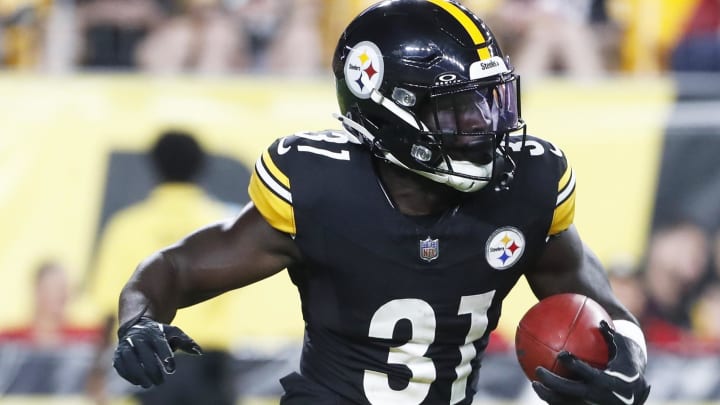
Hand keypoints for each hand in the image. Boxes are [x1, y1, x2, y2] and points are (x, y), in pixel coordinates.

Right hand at [113, 316, 202, 387]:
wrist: (136, 325)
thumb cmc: (159, 333)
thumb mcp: (173, 333)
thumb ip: (186, 342)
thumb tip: (199, 352)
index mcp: (154, 332)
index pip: (160, 344)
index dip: (165, 356)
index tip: (171, 369)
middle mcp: (138, 337)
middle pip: (144, 354)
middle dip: (152, 370)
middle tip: (160, 382)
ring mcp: (126, 345)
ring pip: (129, 360)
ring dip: (138, 374)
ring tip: (148, 385)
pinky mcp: (118, 353)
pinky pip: (120, 365)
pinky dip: (128, 375)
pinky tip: (138, 382)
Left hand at [532, 320, 650, 404]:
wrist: (637, 390)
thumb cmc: (627, 360)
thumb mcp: (624, 346)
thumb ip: (610, 334)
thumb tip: (600, 320)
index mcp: (613, 382)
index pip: (591, 374)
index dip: (576, 366)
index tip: (561, 354)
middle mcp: (604, 398)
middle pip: (574, 392)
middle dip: (554, 383)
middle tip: (538, 370)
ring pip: (568, 404)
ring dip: (549, 396)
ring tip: (534, 383)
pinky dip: (554, 402)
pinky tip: (541, 391)